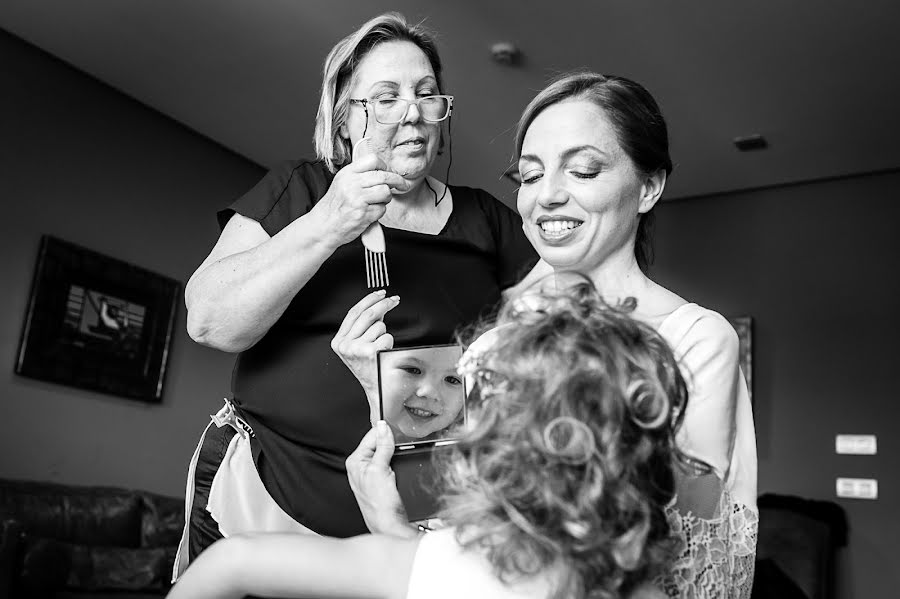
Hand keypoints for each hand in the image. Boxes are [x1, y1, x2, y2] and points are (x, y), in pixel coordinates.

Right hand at [312, 139, 410, 246]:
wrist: (324, 226)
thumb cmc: (335, 206)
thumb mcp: (342, 183)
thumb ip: (359, 175)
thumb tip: (383, 171)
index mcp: (347, 174)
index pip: (372, 160)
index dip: (384, 166)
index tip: (388, 171)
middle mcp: (352, 184)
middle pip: (384, 176)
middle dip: (397, 181)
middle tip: (402, 185)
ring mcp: (357, 199)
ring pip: (385, 192)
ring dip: (386, 198)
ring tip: (377, 202)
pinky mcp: (363, 214)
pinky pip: (382, 209)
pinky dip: (379, 212)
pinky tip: (369, 213)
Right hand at [331, 290, 398, 422]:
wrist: (377, 389)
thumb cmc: (371, 366)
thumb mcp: (361, 343)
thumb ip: (366, 324)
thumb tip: (378, 303)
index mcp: (339, 341)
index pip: (353, 312)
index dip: (369, 299)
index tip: (381, 293)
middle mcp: (344, 345)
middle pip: (367, 314)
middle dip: (384, 304)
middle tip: (395, 300)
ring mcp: (356, 349)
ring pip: (379, 326)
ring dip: (385, 333)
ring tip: (381, 347)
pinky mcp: (370, 353)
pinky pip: (386, 336)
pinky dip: (390, 343)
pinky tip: (385, 353)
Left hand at [346, 421, 414, 537]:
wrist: (391, 527)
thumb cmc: (380, 506)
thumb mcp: (380, 471)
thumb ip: (382, 447)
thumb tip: (383, 427)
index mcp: (355, 461)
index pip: (371, 435)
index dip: (385, 432)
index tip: (397, 433)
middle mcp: (361, 466)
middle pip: (380, 443)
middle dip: (392, 444)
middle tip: (400, 450)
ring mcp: (373, 473)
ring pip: (388, 453)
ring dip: (397, 454)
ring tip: (400, 462)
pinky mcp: (384, 480)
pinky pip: (393, 463)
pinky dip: (400, 463)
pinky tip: (402, 469)